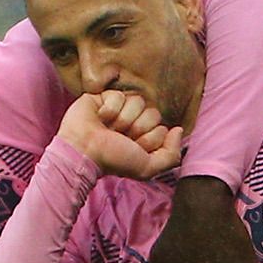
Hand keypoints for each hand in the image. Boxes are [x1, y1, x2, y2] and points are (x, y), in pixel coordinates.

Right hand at [58, 90, 183, 178]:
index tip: (133, 148)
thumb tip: (178, 130)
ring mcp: (119, 108)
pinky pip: (119, 95)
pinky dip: (110, 109)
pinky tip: (100, 118)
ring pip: (137, 101)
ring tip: (110, 128)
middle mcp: (133, 122)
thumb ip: (170, 155)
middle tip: (121, 137)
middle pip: (153, 113)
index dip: (150, 139)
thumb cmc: (112, 160)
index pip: (162, 128)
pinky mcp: (103, 97)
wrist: (83, 151)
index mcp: (143, 137)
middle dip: (138, 128)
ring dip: (124, 118)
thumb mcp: (146, 167)